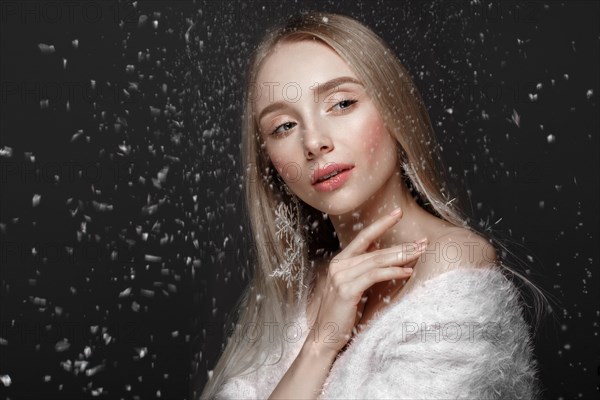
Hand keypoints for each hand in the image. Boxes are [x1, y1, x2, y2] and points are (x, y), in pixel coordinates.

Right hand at [307, 208, 427, 355]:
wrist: (325, 337)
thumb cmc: (342, 315)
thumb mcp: (353, 287)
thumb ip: (363, 268)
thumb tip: (380, 250)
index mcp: (340, 262)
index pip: (363, 237)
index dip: (381, 224)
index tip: (397, 213)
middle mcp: (339, 266)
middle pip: (375, 250)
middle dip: (401, 245)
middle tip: (423, 241)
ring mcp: (341, 277)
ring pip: (377, 260)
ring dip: (401, 256)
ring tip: (419, 253)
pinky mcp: (346, 290)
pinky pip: (374, 276)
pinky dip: (392, 272)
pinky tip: (407, 272)